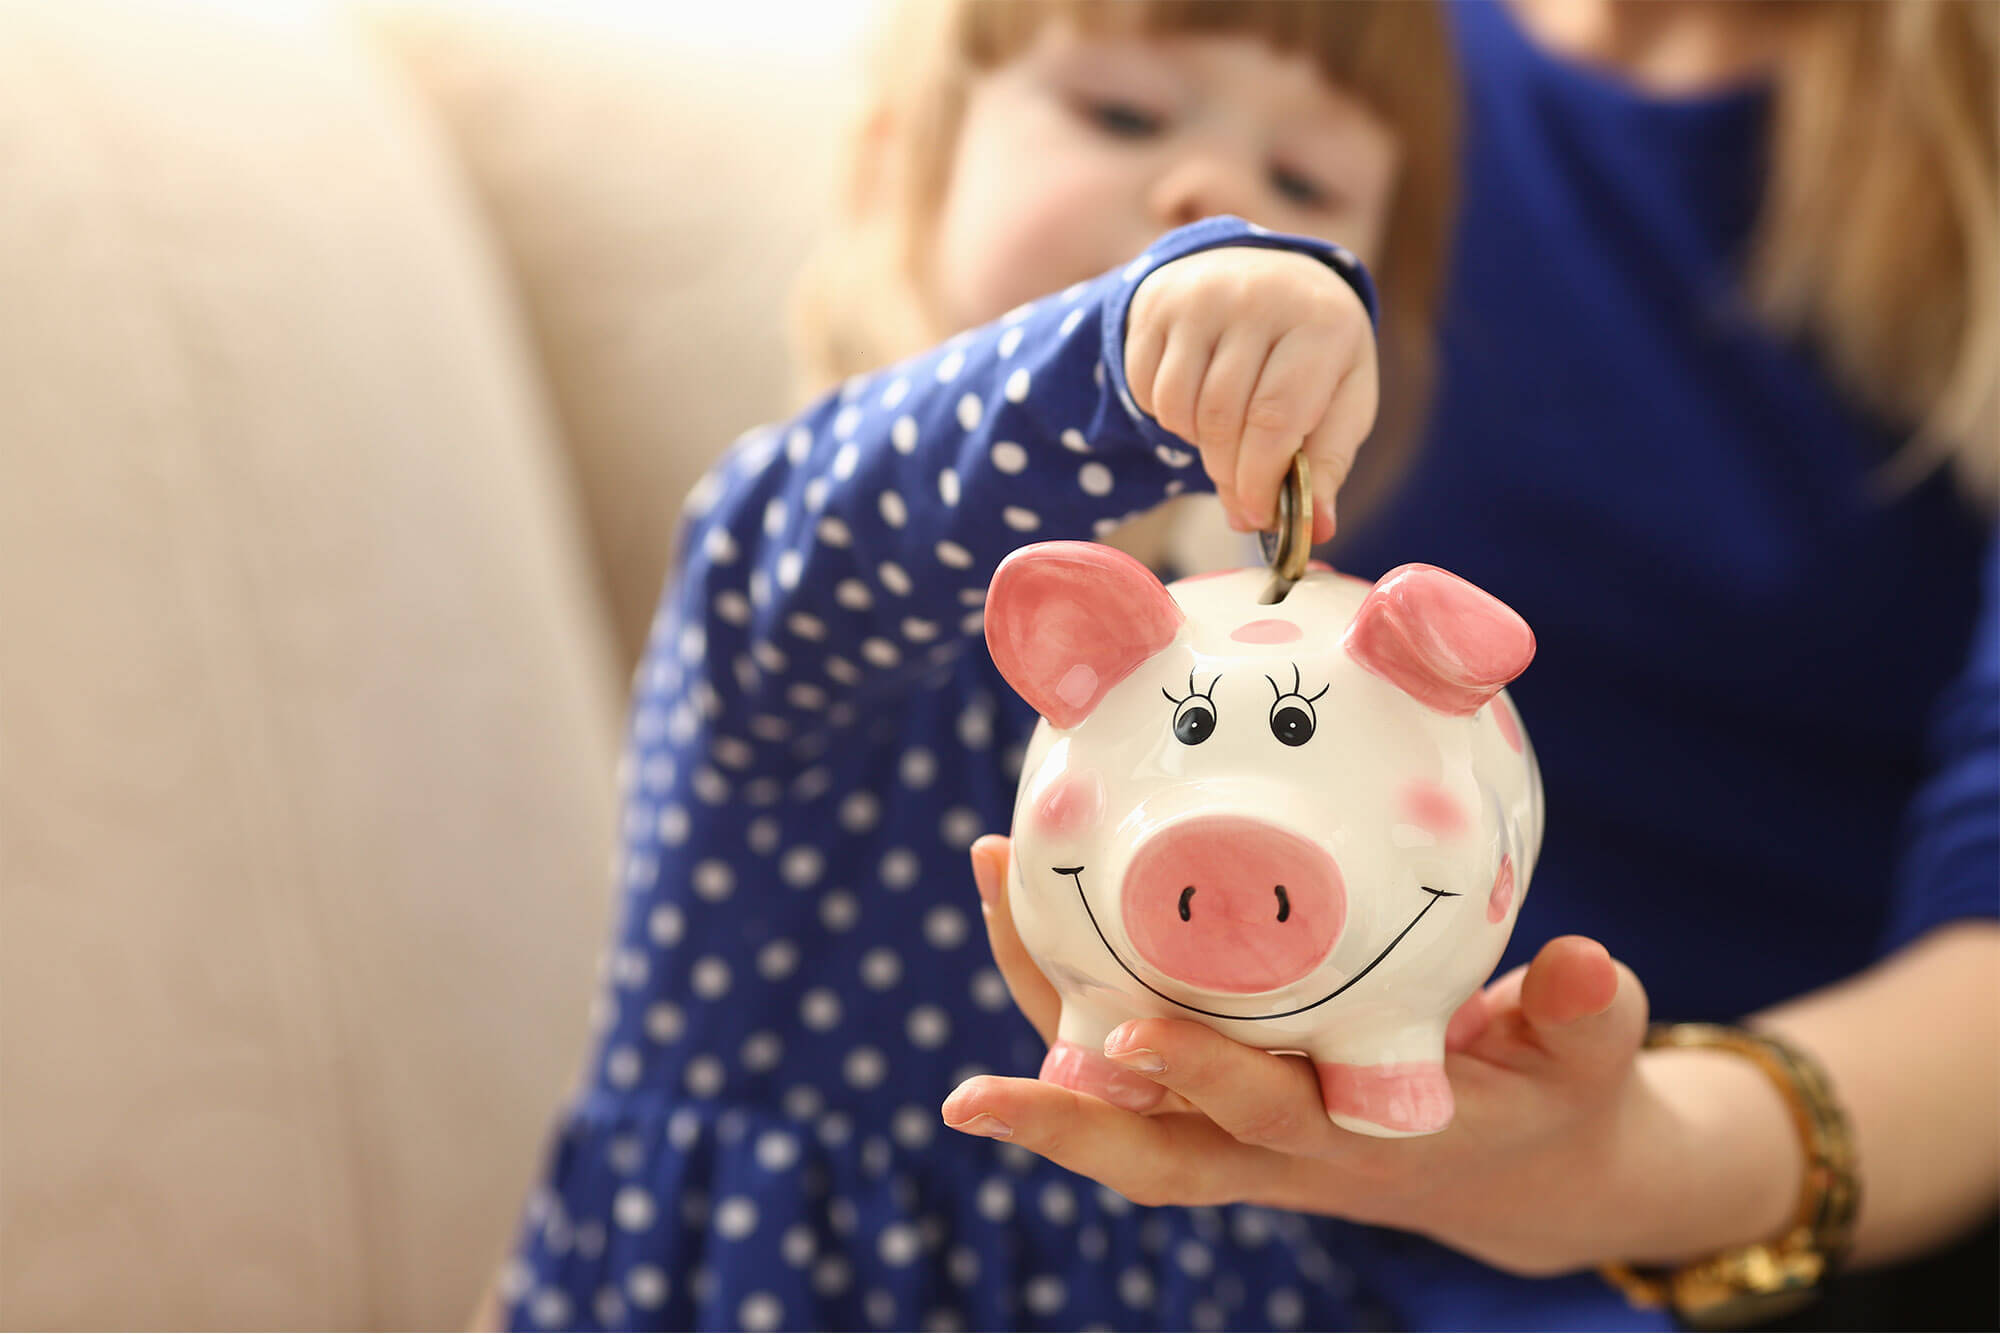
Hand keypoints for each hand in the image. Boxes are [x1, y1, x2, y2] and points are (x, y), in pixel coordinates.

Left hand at [948, 835, 1664, 1276]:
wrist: (1521, 1164)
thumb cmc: (1553, 1095)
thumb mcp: (1589, 1061)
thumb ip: (1585, 1015)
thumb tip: (1589, 963)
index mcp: (1362, 1140)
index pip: (1265, 1123)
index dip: (1200, 1082)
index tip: (1130, 1031)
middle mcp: (1279, 1149)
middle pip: (1149, 1155)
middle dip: (1059, 1124)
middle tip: (966, 1095)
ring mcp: (1238, 1132)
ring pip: (1115, 1106)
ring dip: (1038, 1015)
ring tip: (989, 878)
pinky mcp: (1218, 1102)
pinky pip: (1123, 1056)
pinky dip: (1067, 986)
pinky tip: (1032, 885)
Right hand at [1124, 245, 1376, 540]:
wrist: (1271, 276)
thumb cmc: (1315, 355)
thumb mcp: (1342, 399)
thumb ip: (1328, 463)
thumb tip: (1315, 529)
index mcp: (1321, 323)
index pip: (1275, 417)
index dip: (1260, 479)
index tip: (1258, 516)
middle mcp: (1259, 296)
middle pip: (1222, 417)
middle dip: (1228, 472)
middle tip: (1240, 495)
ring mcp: (1202, 294)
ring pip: (1178, 406)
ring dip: (1196, 443)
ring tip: (1225, 436)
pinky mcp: (1158, 303)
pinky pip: (1147, 388)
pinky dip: (1168, 415)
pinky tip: (1198, 403)